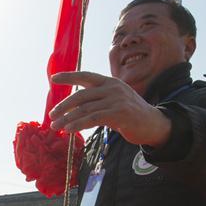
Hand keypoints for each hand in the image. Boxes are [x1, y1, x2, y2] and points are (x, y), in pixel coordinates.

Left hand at [48, 72, 171, 146]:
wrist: (153, 124)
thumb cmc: (130, 115)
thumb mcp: (114, 100)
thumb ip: (98, 99)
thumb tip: (74, 106)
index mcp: (109, 82)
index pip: (85, 76)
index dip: (69, 76)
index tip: (53, 79)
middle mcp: (112, 88)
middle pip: (81, 95)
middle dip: (63, 106)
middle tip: (52, 116)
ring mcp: (116, 100)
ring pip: (85, 109)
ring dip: (67, 119)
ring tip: (56, 126)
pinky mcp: (119, 113)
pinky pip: (93, 118)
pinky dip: (78, 124)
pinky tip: (69, 130)